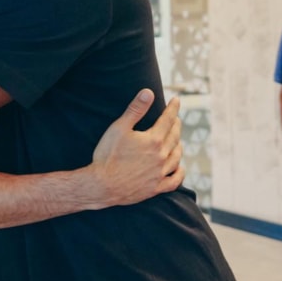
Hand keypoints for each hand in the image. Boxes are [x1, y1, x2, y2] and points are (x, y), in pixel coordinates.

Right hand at [90, 90, 183, 205]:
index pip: (168, 120)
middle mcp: (161, 157)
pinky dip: (179, 173)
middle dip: (176, 125)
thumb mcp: (119, 128)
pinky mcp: (155, 188)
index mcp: (153, 140)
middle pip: (174, 137)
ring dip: (178, 146)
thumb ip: (135, 109)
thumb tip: (148, 92)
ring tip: (177, 140)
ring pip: (176, 157)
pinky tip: (180, 168)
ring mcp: (159, 174)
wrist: (102, 185)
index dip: (173, 108)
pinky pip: (174, 181)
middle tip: (175, 119)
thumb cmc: (107, 155)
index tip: (176, 100)